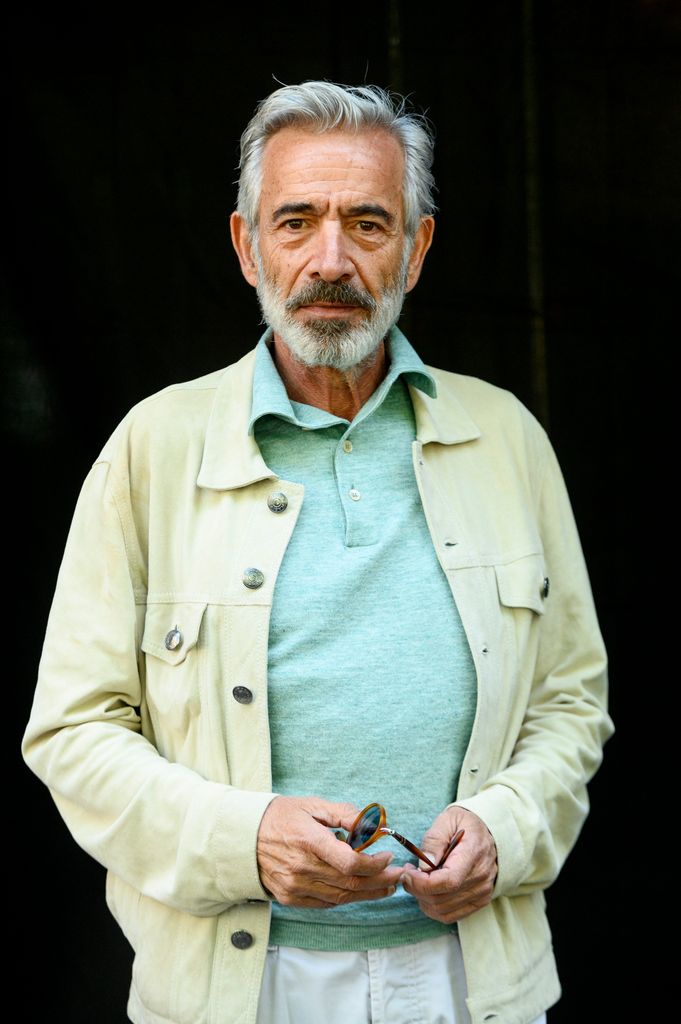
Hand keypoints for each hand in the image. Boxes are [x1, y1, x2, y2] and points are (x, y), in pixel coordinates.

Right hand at [256, 795, 404, 907]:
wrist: (243, 837)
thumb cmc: (281, 816)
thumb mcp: (313, 805)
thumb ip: (345, 814)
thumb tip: (374, 824)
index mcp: (309, 841)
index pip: (350, 862)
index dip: (375, 863)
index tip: (388, 855)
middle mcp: (302, 868)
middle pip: (350, 883)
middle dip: (380, 881)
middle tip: (398, 875)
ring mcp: (295, 886)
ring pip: (341, 897)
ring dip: (368, 893)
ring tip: (387, 886)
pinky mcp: (290, 898)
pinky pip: (326, 903)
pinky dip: (346, 898)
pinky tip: (360, 891)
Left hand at [400, 807, 496, 923]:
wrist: (488, 832)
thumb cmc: (465, 823)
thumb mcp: (447, 819)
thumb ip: (434, 840)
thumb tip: (423, 865)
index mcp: (474, 853)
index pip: (449, 881)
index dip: (422, 883)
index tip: (407, 873)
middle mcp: (481, 877)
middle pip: (442, 898)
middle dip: (416, 889)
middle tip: (407, 873)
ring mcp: (482, 892)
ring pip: (442, 910)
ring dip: (422, 899)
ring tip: (416, 879)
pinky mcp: (479, 901)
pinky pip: (450, 916)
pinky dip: (432, 908)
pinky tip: (427, 890)